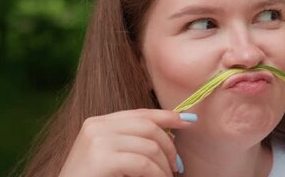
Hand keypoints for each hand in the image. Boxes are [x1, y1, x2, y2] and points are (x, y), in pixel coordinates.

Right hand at [59, 109, 195, 176]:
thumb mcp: (112, 156)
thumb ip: (132, 141)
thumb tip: (170, 133)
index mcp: (97, 123)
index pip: (140, 113)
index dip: (167, 116)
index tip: (189, 121)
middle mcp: (95, 126)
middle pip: (148, 127)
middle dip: (170, 146)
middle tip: (177, 167)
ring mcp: (96, 140)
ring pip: (149, 146)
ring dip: (164, 166)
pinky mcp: (100, 158)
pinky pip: (143, 163)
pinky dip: (157, 174)